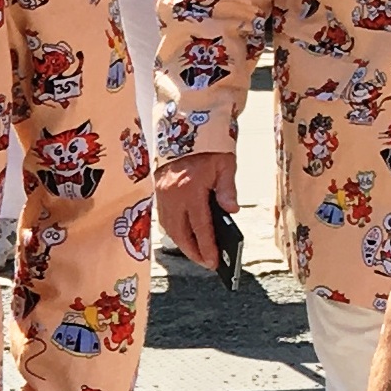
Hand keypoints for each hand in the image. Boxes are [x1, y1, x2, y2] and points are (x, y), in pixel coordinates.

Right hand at [157, 155, 234, 270]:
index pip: (200, 227)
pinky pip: (164, 219)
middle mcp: (173, 196)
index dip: (207, 247)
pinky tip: (185, 235)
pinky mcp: (158, 193)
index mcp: (191, 190)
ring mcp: (163, 195)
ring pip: (170, 229)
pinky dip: (174, 231)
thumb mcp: (225, 164)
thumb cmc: (207, 147)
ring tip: (197, 252)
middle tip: (206, 263)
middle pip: (181, 234)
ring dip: (183, 243)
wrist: (184, 128)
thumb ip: (228, 189)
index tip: (213, 262)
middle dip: (193, 252)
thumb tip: (232, 210)